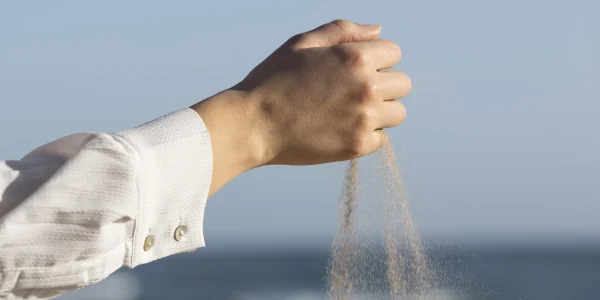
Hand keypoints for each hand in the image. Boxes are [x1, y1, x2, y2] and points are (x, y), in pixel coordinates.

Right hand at [192, 20, 410, 193]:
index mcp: (356, 58)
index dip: (375, 60)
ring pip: (397, 113)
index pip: (394, 53)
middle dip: (383, 85)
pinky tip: (341, 130)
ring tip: (348, 113)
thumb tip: (377, 31)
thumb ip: (343, 31)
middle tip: (351, 93)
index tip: (354, 71)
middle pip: (402, 85)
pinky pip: (381, 139)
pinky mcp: (358, 146)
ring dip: (380, 112)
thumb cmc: (273, 80)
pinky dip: (366, 135)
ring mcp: (365, 119)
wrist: (253, 124)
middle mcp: (367, 88)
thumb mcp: (303, 43)